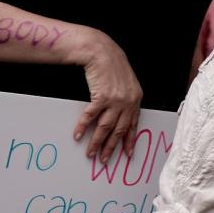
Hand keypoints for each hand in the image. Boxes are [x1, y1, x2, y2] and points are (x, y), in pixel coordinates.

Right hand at [75, 31, 142, 163]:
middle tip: (105, 160)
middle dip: (112, 147)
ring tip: (91, 154)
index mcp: (136, 99)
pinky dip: (83, 127)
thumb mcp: (127, 82)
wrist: (102, 52)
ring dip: (97, 143)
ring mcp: (115, 100)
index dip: (129, 140)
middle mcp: (128, 101)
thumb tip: (120, 115)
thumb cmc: (113, 65)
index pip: (133, 124)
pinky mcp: (101, 97)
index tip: (127, 154)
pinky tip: (78, 136)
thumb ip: (127, 98)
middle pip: (119, 130)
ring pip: (105, 127)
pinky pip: (91, 116)